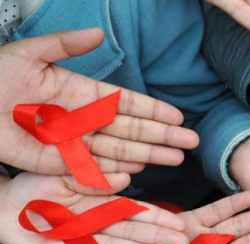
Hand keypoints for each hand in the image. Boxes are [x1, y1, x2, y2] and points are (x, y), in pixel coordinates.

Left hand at [0, 29, 197, 175]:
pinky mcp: (56, 163)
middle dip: (162, 136)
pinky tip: (136, 172)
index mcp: (79, 92)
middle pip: (130, 130)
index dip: (152, 109)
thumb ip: (66, 44)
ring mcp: (71, 144)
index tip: (177, 116)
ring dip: (148, 155)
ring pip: (118, 151)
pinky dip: (112, 173)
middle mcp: (81, 120)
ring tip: (175, 158)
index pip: (125, 102)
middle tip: (190, 142)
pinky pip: (90, 170)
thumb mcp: (30, 52)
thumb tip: (98, 34)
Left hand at [0, 173, 186, 243]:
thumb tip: (127, 177)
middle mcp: (93, 225)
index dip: (156, 217)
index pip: (132, 211)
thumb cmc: (33, 187)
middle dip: (157, 237)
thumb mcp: (66, 173)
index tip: (178, 222)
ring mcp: (79, 241)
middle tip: (182, 243)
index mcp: (97, 204)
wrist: (1, 206)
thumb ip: (95, 177)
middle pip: (130, 231)